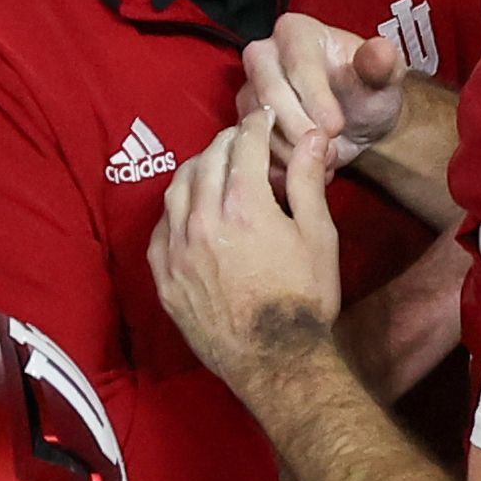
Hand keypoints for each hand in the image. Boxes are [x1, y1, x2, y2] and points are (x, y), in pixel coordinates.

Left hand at [148, 109, 341, 387]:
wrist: (275, 361)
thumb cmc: (305, 298)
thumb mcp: (318, 236)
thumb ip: (307, 181)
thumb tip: (312, 136)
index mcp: (244, 206)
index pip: (243, 145)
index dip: (256, 125)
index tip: (263, 119)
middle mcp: (203, 220)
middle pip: (207, 160)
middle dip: (228, 143)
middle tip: (244, 142)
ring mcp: (177, 250)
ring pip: (177, 188)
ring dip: (197, 169)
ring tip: (215, 169)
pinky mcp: (164, 276)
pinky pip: (161, 227)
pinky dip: (177, 209)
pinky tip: (192, 210)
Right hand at [238, 13, 407, 177]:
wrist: (358, 120)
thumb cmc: (369, 90)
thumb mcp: (385, 77)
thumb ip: (381, 65)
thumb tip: (380, 52)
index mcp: (295, 32)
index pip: (298, 64)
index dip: (316, 98)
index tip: (336, 126)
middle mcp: (263, 56)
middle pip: (269, 95)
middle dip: (301, 129)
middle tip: (332, 151)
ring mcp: (250, 91)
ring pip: (258, 126)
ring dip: (294, 152)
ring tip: (329, 158)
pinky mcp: (245, 124)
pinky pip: (253, 150)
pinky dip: (282, 167)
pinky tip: (311, 169)